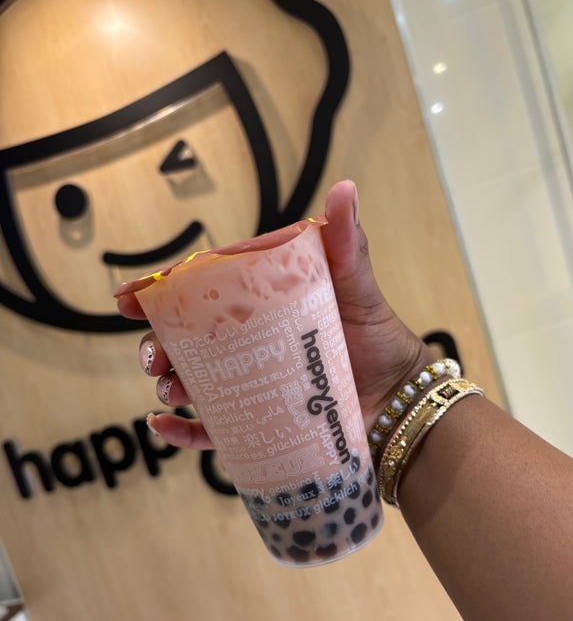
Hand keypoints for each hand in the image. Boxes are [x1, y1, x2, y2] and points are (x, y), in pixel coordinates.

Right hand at [117, 180, 431, 447]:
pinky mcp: (260, 424)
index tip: (126, 298)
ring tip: (168, 386)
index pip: (201, 295)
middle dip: (157, 345)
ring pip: (195, 384)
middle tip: (153, 355)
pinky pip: (214, 431)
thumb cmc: (379, 337)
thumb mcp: (358, 289)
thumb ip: (348, 246)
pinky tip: (163, 424)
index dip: (159, 295)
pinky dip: (183, 431)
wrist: (399, 398)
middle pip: (188, 342)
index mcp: (261, 307)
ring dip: (169, 384)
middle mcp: (250, 345)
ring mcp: (252, 385)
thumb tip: (345, 189)